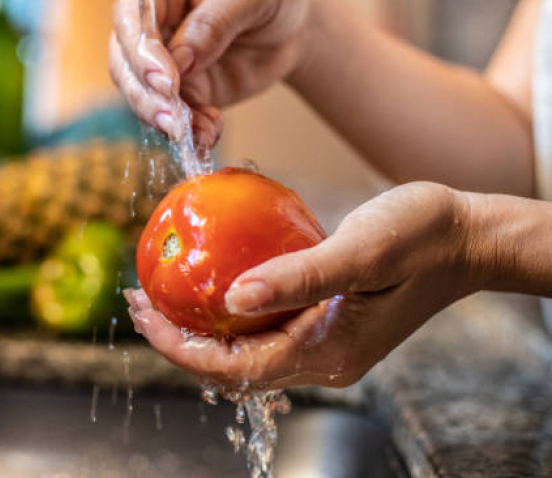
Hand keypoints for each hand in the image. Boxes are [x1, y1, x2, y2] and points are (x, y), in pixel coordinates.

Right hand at [110, 0, 311, 147]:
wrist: (295, 26)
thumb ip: (215, 21)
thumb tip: (180, 59)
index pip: (132, 17)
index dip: (142, 52)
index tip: (166, 81)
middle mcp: (151, 20)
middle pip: (126, 61)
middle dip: (147, 95)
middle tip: (174, 120)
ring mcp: (162, 59)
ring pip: (141, 94)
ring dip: (166, 119)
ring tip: (198, 132)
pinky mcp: (181, 91)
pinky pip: (172, 115)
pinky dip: (189, 130)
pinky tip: (209, 133)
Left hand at [127, 182, 481, 388]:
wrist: (467, 238)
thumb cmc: (423, 238)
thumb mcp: (361, 251)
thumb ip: (298, 277)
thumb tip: (230, 298)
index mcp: (327, 353)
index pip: (232, 368)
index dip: (177, 346)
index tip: (140, 311)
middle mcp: (320, 359)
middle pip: (230, 365)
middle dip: (177, 337)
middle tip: (138, 297)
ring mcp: (323, 342)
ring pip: (244, 347)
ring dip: (199, 324)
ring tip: (162, 290)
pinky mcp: (325, 321)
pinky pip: (264, 325)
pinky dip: (229, 307)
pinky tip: (212, 277)